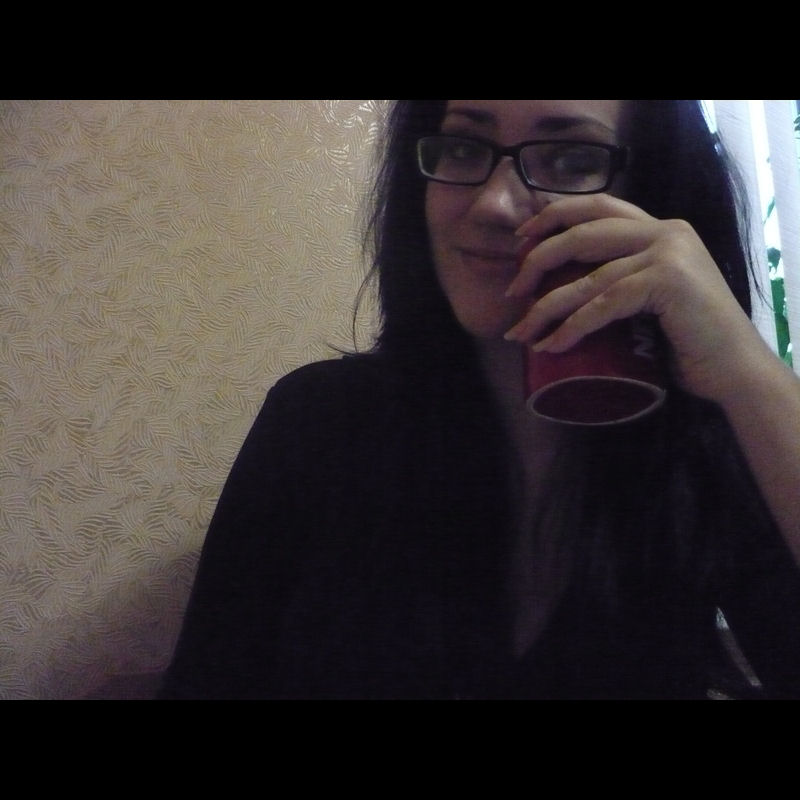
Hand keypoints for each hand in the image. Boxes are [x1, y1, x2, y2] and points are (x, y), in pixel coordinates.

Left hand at [503, 194, 774, 404]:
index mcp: (659, 230)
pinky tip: (552, 345)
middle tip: (511, 292)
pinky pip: (605, 303)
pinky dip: (572, 327)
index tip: (520, 240)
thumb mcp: (649, 298)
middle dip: (538, 260)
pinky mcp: (668, 282)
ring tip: (520, 333)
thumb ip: (621, 280)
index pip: (597, 207)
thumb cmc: (685, 341)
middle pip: (583, 233)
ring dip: (545, 307)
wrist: (732, 369)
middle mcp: (665, 232)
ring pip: (588, 276)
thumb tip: (561, 291)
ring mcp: (669, 253)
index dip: (553, 217)